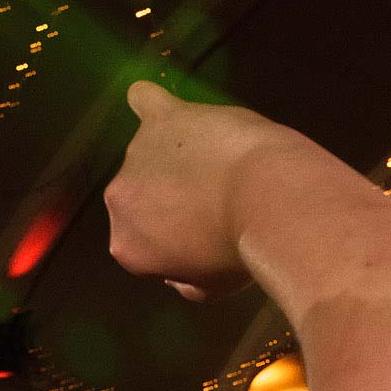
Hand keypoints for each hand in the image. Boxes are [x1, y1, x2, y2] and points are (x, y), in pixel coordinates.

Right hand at [103, 81, 308, 301]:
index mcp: (126, 246)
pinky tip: (152, 103)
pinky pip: (144, 102)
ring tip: (224, 167)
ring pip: (154, 157)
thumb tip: (177, 275)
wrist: (271, 200)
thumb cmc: (244, 253)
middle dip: (174, 201)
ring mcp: (137, 153)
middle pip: (145, 199)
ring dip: (181, 161)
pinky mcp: (163, 118)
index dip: (176, 243)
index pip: (143, 245)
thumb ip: (185, 281)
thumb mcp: (212, 288)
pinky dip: (148, 103)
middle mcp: (119, 199)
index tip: (207, 241)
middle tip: (220, 205)